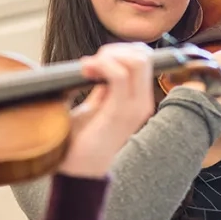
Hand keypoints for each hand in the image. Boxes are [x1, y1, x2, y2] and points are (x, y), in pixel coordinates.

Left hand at [59, 42, 154, 177]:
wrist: (76, 170)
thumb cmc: (82, 139)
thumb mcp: (95, 106)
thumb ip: (102, 88)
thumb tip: (98, 65)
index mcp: (137, 99)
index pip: (144, 58)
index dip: (121, 49)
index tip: (96, 59)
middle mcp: (142, 102)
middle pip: (143, 55)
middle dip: (114, 49)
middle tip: (91, 61)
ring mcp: (134, 108)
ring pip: (136, 61)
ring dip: (108, 55)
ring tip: (88, 66)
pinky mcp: (120, 113)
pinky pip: (119, 76)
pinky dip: (102, 65)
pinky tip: (86, 69)